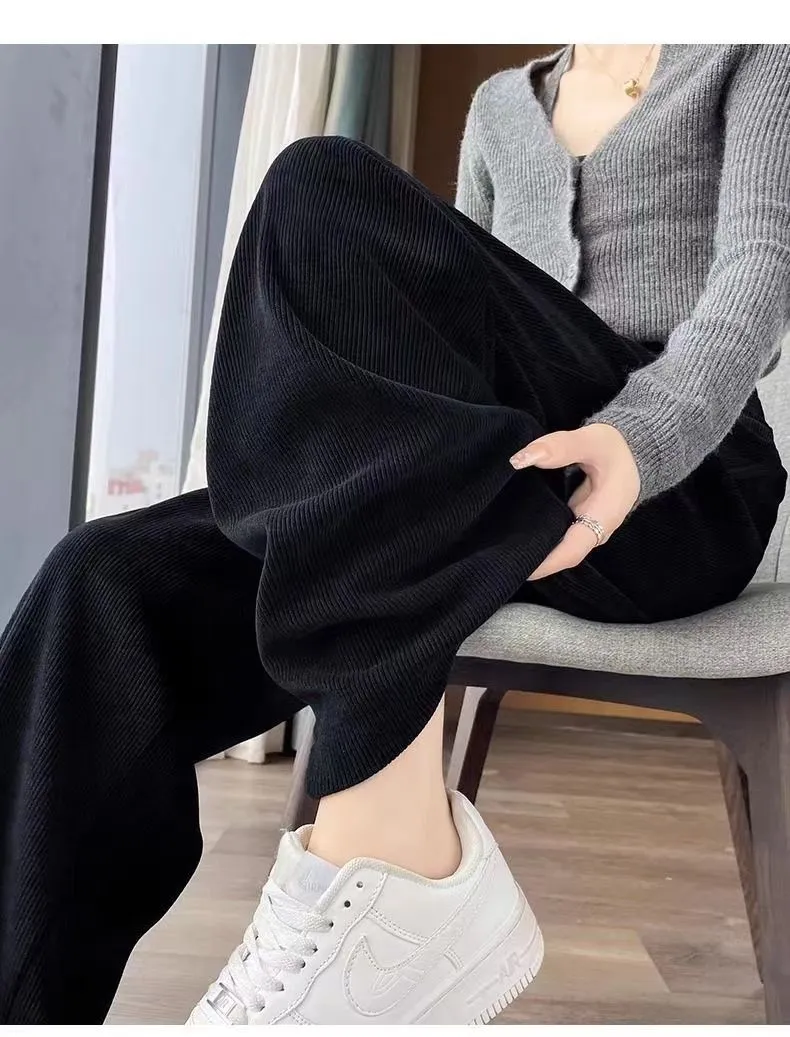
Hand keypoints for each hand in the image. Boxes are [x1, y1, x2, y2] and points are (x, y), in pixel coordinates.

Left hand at [509, 423, 639, 580]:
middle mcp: (596, 530)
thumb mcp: (592, 440)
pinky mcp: (579, 522)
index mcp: (603, 516)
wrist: (634, 450)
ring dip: (535, 550)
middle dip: (533, 561)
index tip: (517, 567)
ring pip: (560, 548)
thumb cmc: (616, 447)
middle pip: (562, 555)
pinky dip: (539, 536)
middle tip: (498, 559)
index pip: (572, 551)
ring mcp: (587, 528)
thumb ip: (559, 446)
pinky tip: (514, 531)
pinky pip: (558, 536)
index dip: (545, 563)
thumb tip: (521, 459)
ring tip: (500, 549)